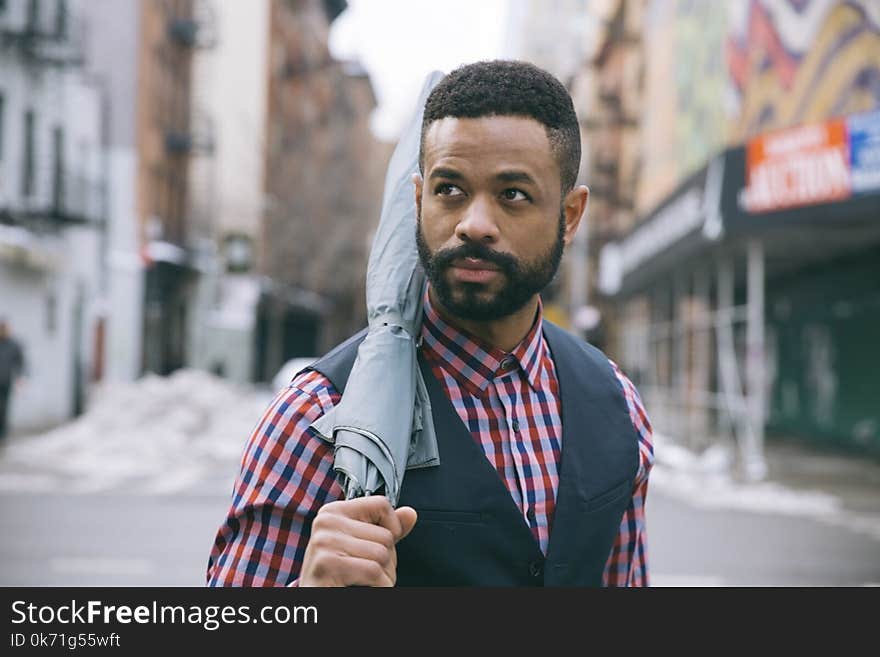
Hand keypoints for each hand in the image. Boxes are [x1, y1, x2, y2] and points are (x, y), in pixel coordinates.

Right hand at [299, 496, 417, 586]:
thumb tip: (410, 514)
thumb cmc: (338, 574)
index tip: (381, 545)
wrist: (316, 599)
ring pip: (382, 554)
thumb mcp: (362, 546)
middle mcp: (326, 522)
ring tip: (366, 581)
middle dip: (387, 560)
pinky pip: (373, 572)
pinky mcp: (327, 563)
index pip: (381, 504)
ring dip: (384, 576)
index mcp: (334, 511)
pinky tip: (365, 587)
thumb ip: (386, 529)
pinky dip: (379, 586)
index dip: (393, 527)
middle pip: (385, 535)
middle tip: (368, 572)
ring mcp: (324, 541)